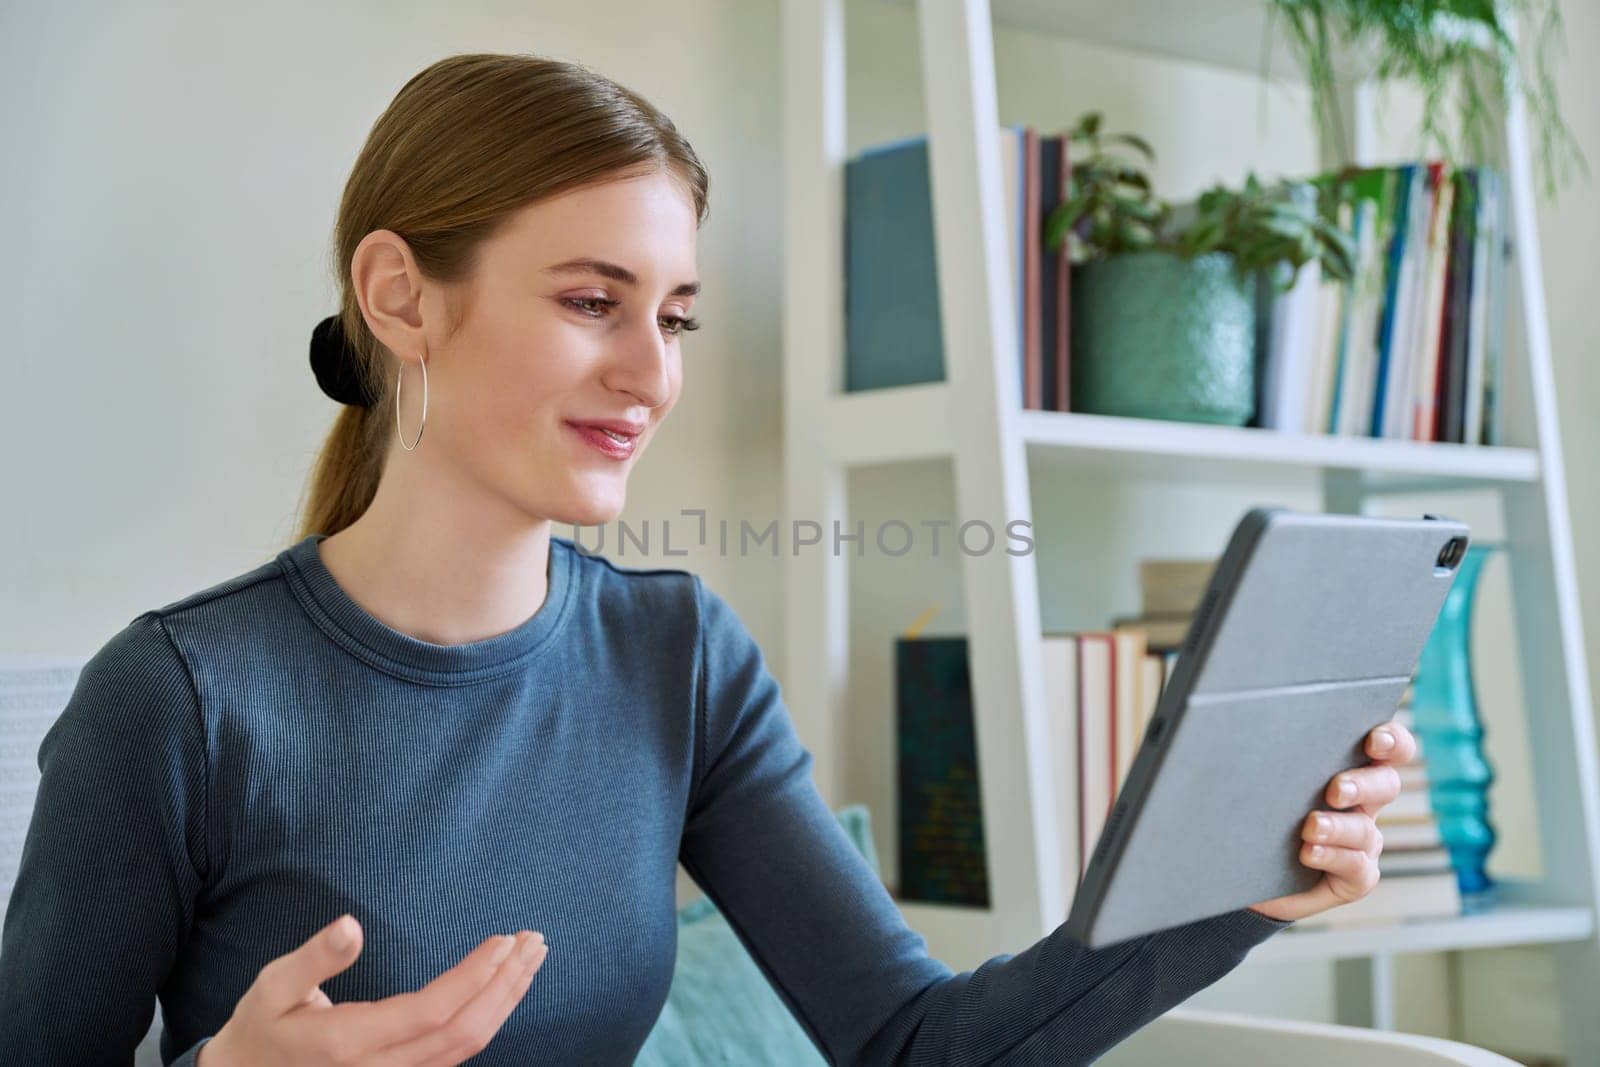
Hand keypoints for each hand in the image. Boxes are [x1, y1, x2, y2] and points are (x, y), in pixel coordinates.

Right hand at [196, 914, 547, 1066]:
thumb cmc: (262, 1027)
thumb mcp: (271, 987)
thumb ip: (314, 959)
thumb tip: (351, 925)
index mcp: (347, 1044)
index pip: (431, 1012)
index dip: (474, 977)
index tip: (504, 940)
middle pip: (462, 1033)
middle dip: (505, 985)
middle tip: (536, 941)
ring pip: (466, 1048)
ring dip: (505, 1000)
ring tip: (531, 958)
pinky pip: (456, 1054)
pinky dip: (488, 1018)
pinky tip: (504, 989)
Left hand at [1247, 719, 1417, 922]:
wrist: (1243, 866)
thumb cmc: (1253, 808)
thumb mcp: (1261, 776)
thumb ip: (1270, 752)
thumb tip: (1242, 719)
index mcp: (1349, 768)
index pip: (1389, 748)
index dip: (1391, 740)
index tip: (1373, 741)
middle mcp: (1363, 803)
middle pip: (1386, 784)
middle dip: (1364, 784)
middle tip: (1336, 790)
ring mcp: (1362, 841)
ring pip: (1365, 829)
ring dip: (1338, 827)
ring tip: (1310, 827)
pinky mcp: (1355, 877)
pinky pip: (1356, 866)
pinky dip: (1332, 857)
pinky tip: (1308, 853)